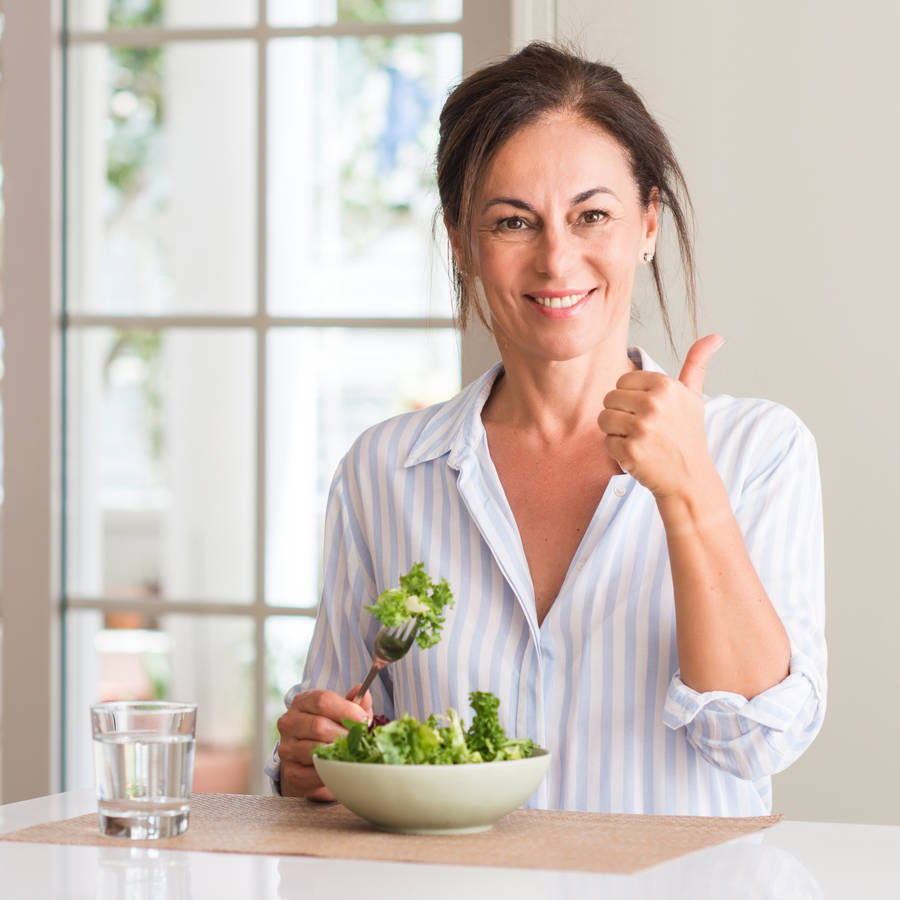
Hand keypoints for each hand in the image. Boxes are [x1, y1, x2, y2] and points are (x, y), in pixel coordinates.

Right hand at [276, 686, 372, 800]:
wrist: (309, 759)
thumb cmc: (330, 729)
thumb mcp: (343, 712)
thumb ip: (355, 703)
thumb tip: (365, 695)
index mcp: (302, 702)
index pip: (322, 701)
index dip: (346, 710)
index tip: (363, 720)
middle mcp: (289, 722)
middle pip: (318, 726)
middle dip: (344, 734)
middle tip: (360, 740)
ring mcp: (287, 748)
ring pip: (314, 750)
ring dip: (338, 753)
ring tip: (352, 753)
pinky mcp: (290, 772)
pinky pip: (312, 773)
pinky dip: (330, 772)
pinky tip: (340, 768)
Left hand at [597, 335, 724, 498]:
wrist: (689, 478)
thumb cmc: (687, 435)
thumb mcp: (694, 397)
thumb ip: (697, 364)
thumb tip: (715, 336)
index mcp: (666, 386)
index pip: (623, 381)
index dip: (631, 398)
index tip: (649, 412)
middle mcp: (654, 404)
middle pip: (609, 399)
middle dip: (621, 414)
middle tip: (644, 429)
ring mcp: (642, 428)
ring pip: (604, 419)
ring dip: (616, 432)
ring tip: (639, 440)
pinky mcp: (630, 451)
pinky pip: (606, 442)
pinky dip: (618, 451)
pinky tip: (638, 455)